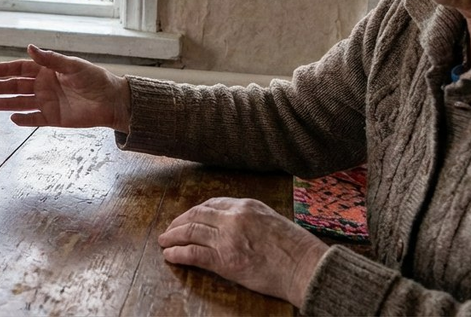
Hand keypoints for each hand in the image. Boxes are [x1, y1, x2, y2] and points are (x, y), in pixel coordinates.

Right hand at [0, 44, 130, 130]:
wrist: (112, 101)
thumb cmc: (95, 79)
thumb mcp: (73, 66)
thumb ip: (51, 59)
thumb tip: (29, 48)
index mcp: (47, 70)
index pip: (21, 69)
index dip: (5, 70)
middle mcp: (43, 86)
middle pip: (17, 86)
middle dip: (0, 88)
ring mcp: (47, 102)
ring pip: (21, 102)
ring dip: (6, 103)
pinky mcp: (53, 118)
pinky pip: (34, 119)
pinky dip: (24, 119)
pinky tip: (12, 118)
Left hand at [158, 197, 328, 308]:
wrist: (306, 267)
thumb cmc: (297, 249)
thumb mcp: (272, 220)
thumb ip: (251, 219)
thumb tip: (235, 225)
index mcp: (246, 206)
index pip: (212, 203)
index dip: (195, 211)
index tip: (188, 217)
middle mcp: (233, 217)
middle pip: (196, 215)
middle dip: (179, 222)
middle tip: (169, 229)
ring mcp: (227, 238)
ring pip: (190, 231)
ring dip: (173, 236)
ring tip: (164, 241)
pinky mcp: (224, 260)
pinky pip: (192, 253)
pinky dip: (178, 253)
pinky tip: (170, 256)